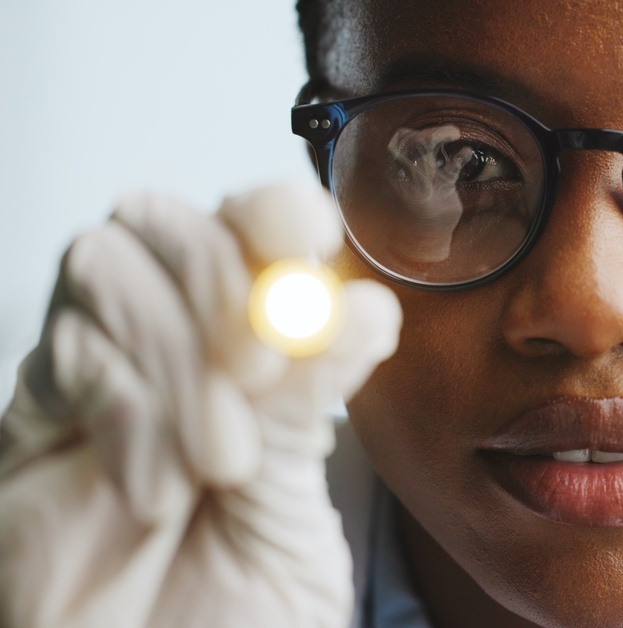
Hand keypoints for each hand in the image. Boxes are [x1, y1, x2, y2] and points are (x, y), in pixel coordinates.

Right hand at [0, 184, 400, 626]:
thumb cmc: (227, 626)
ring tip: (219, 459)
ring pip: (108, 265)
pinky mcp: (32, 418)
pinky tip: (155, 486)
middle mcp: (172, 352)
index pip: (257, 232)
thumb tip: (361, 309)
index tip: (307, 244)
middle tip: (261, 369)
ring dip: (176, 353)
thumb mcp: (292, 523)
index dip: (278, 214)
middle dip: (223, 279)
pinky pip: (63, 355)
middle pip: (170, 221)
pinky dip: (125, 408)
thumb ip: (308, 418)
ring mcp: (97, 377)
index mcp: (258, 364)